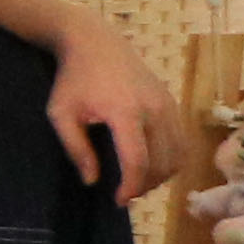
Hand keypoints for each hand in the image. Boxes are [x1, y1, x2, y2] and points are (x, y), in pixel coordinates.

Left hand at [49, 35, 178, 201]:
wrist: (96, 44)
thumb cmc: (73, 80)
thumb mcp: (60, 114)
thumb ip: (75, 148)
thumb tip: (92, 180)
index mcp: (125, 112)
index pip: (137, 160)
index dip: (131, 186)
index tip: (118, 199)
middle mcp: (154, 110)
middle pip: (162, 162)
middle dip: (145, 185)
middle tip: (125, 193)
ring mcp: (168, 105)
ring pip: (178, 154)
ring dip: (161, 175)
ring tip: (138, 181)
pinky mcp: (173, 103)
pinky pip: (182, 141)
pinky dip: (172, 159)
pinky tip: (152, 164)